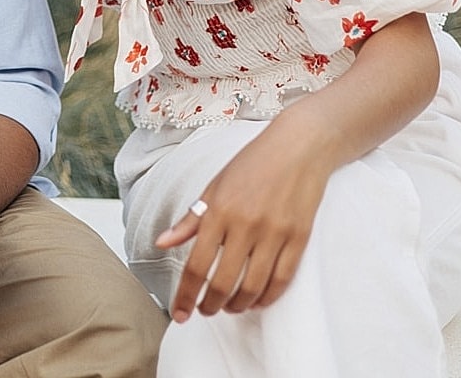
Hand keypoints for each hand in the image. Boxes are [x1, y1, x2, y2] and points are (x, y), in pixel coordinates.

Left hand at [154, 116, 335, 320]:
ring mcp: (274, 232)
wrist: (298, 146)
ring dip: (238, 305)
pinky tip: (257, 300)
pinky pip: (282, 280)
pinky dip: (267, 298)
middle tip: (205, 311)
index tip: (180, 315)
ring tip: (229, 308)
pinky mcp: (299, 237)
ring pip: (253, 286)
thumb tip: (161, 242)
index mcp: (219, 210)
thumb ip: (191, 219)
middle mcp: (245, 224)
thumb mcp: (214, 186)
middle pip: (223, 282)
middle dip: (210, 305)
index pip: (196, 264)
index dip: (186, 295)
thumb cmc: (252, 164)